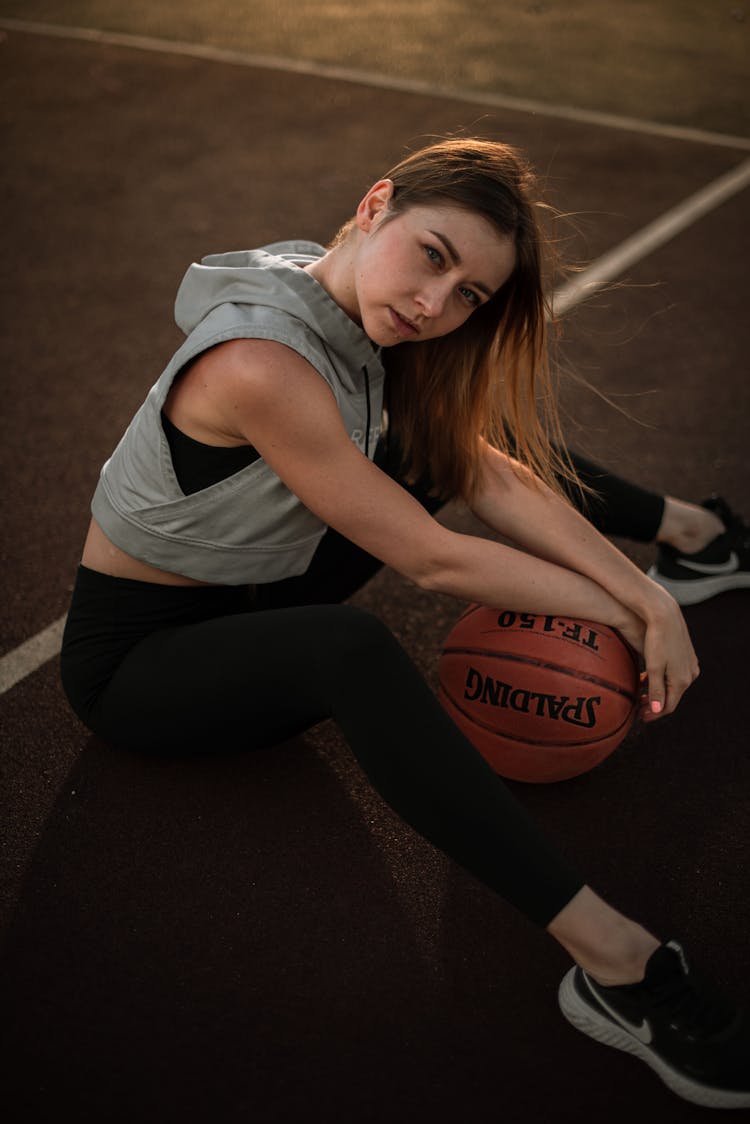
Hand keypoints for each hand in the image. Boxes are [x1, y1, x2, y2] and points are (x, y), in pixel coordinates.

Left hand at [637, 588, 698, 721]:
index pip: (668, 706)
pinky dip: (661, 679)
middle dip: (655, 703)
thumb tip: (657, 710)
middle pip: (672, 696)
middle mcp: (690, 674)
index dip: (653, 714)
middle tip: (638, 708)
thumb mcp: (654, 667)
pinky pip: (674, 674)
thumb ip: (656, 690)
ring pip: (672, 685)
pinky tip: (646, 677)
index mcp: (682, 680)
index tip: (640, 716)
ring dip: (658, 691)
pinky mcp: (686, 655)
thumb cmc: (657, 640)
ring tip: (640, 694)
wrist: (665, 615)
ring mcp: (690, 664)